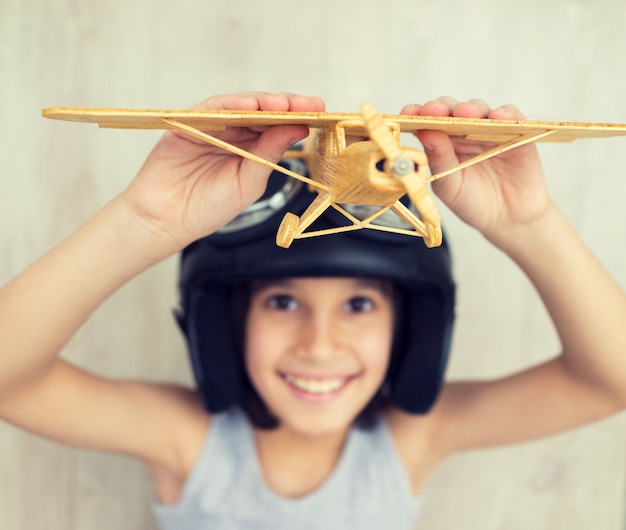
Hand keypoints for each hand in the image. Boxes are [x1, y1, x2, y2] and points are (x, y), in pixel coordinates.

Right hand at [121, 92, 324, 252]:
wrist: (167, 220)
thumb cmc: (207, 208)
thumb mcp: (248, 183)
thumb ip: (269, 154)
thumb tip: (298, 128)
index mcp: (251, 151)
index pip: (278, 128)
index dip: (299, 118)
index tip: (321, 112)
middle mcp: (234, 135)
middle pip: (263, 113)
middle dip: (288, 106)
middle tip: (310, 104)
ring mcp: (212, 127)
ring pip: (241, 106)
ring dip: (264, 103)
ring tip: (284, 104)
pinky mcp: (189, 123)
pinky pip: (213, 109)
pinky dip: (232, 105)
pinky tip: (251, 106)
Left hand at [401, 97, 549, 243]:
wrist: (508, 218)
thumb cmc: (472, 202)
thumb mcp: (450, 186)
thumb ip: (439, 160)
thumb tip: (425, 133)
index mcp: (441, 144)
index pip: (426, 123)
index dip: (416, 114)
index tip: (408, 113)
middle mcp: (463, 132)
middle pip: (450, 111)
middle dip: (440, 108)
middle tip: (433, 110)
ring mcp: (489, 130)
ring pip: (478, 110)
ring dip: (470, 109)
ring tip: (465, 113)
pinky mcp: (516, 131)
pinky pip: (511, 116)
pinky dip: (504, 113)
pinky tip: (497, 117)